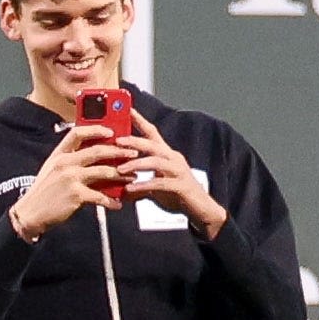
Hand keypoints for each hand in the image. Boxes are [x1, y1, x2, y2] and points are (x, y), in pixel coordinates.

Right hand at [7, 126, 132, 239]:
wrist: (31, 212)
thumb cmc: (45, 191)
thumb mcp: (53, 169)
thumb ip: (70, 160)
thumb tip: (94, 155)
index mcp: (59, 154)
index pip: (77, 133)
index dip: (96, 129)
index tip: (111, 131)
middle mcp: (65, 162)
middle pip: (97, 150)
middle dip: (118, 151)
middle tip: (132, 153)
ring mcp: (71, 178)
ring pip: (103, 171)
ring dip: (121, 175)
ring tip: (132, 177)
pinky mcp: (77, 194)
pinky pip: (101, 196)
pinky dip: (112, 200)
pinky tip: (118, 203)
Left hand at [113, 122, 228, 237]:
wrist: (201, 210)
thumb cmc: (178, 195)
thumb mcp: (156, 186)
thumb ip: (140, 182)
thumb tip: (119, 186)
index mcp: (167, 155)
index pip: (153, 134)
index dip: (141, 121)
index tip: (127, 110)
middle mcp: (174, 159)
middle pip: (153, 144)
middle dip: (134, 141)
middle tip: (117, 141)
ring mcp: (179, 171)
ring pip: (156, 161)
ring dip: (136, 164)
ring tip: (120, 169)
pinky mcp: (181, 186)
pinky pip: (160, 183)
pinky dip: (144, 185)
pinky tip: (131, 189)